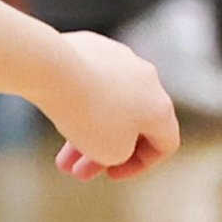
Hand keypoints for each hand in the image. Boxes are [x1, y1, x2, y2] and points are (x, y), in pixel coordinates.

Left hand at [49, 30, 179, 179]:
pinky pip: (92, 84)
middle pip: (130, 124)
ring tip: (61, 160)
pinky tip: (59, 115)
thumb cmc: (88, 115)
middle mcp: (148, 79)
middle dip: (102, 154)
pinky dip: (79, 105)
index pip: (165, 142)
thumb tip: (115, 137)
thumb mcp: (111, 152)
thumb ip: (122, 152)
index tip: (111, 174)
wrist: (56, 69)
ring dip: (86, 135)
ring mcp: (122, 59)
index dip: (141, 165)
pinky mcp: (96, 47)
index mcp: (160, 106)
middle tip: (78, 173)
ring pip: (108, 105)